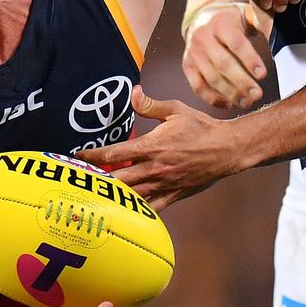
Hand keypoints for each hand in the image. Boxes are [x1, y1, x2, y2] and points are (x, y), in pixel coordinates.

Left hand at [78, 85, 237, 210]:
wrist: (227, 149)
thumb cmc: (201, 128)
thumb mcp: (175, 110)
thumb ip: (150, 105)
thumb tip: (133, 93)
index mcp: (151, 147)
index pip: (113, 153)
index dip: (92, 156)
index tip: (78, 156)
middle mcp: (154, 168)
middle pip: (116, 180)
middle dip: (96, 181)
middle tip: (79, 182)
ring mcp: (163, 184)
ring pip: (131, 197)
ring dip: (112, 197)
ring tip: (94, 198)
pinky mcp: (173, 195)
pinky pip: (151, 208)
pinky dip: (136, 211)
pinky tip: (123, 214)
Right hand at [183, 2, 266, 108]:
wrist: (201, 18)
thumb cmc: (229, 20)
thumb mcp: (244, 14)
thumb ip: (258, 21)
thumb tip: (272, 29)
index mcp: (220, 22)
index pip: (236, 43)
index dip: (250, 59)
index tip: (262, 75)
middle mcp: (203, 36)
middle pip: (223, 64)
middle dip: (242, 82)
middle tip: (257, 95)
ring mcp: (193, 52)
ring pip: (211, 78)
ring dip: (230, 94)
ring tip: (247, 102)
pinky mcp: (187, 66)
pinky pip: (198, 86)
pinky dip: (213, 99)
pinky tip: (228, 104)